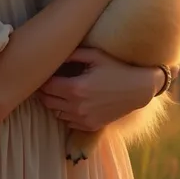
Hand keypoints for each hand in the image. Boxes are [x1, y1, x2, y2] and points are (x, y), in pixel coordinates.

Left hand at [37, 47, 161, 131]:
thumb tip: (53, 52)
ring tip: (57, 90)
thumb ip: (72, 54)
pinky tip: (70, 101)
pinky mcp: (90, 126)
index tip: (42, 71)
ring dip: (53, 102)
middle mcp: (78, 106)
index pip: (46, 86)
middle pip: (47, 101)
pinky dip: (64, 112)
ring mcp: (84, 119)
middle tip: (45, 80)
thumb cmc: (116, 67)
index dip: (41, 79)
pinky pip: (68, 122)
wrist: (138, 89)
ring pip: (55, 113)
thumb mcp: (94, 55)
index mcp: (76, 88)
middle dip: (43, 91)